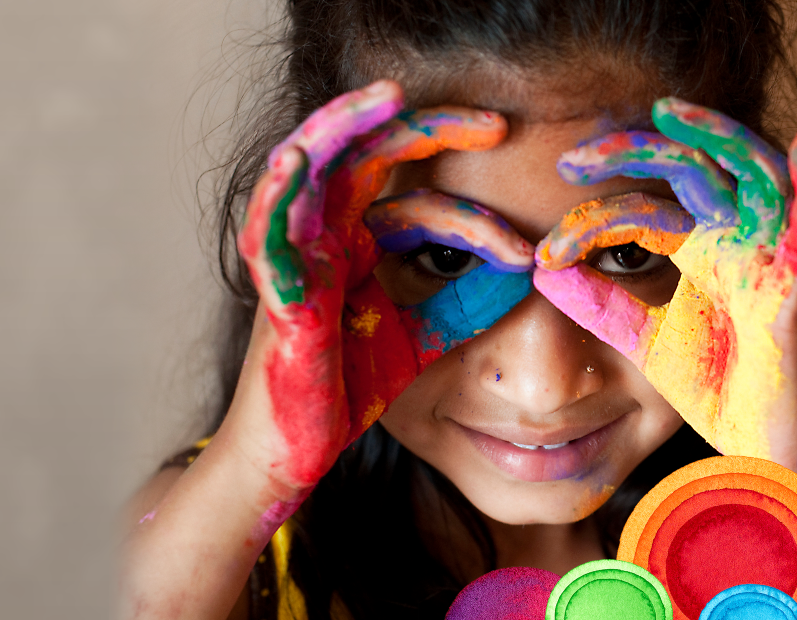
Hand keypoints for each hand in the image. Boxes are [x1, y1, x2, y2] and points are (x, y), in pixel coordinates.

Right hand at [237, 81, 506, 486]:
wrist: (296, 447)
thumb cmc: (344, 388)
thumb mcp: (420, 336)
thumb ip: (462, 304)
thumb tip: (525, 276)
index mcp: (353, 242)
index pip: (415, 201)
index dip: (475, 217)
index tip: (530, 255)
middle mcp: (321, 236)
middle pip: (360, 153)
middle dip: (421, 127)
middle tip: (488, 120)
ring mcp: (292, 256)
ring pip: (305, 167)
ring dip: (341, 125)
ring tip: (386, 97)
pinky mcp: (272, 290)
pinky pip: (266, 232)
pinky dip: (276, 192)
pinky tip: (295, 161)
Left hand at [532, 97, 796, 465]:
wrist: (753, 441)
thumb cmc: (712, 380)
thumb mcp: (639, 336)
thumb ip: (597, 302)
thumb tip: (542, 271)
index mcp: (698, 246)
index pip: (640, 209)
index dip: (589, 223)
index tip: (544, 253)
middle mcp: (734, 240)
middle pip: (693, 170)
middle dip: (636, 152)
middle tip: (575, 157)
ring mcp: (765, 259)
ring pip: (753, 175)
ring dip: (718, 138)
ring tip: (673, 112)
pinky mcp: (792, 291)